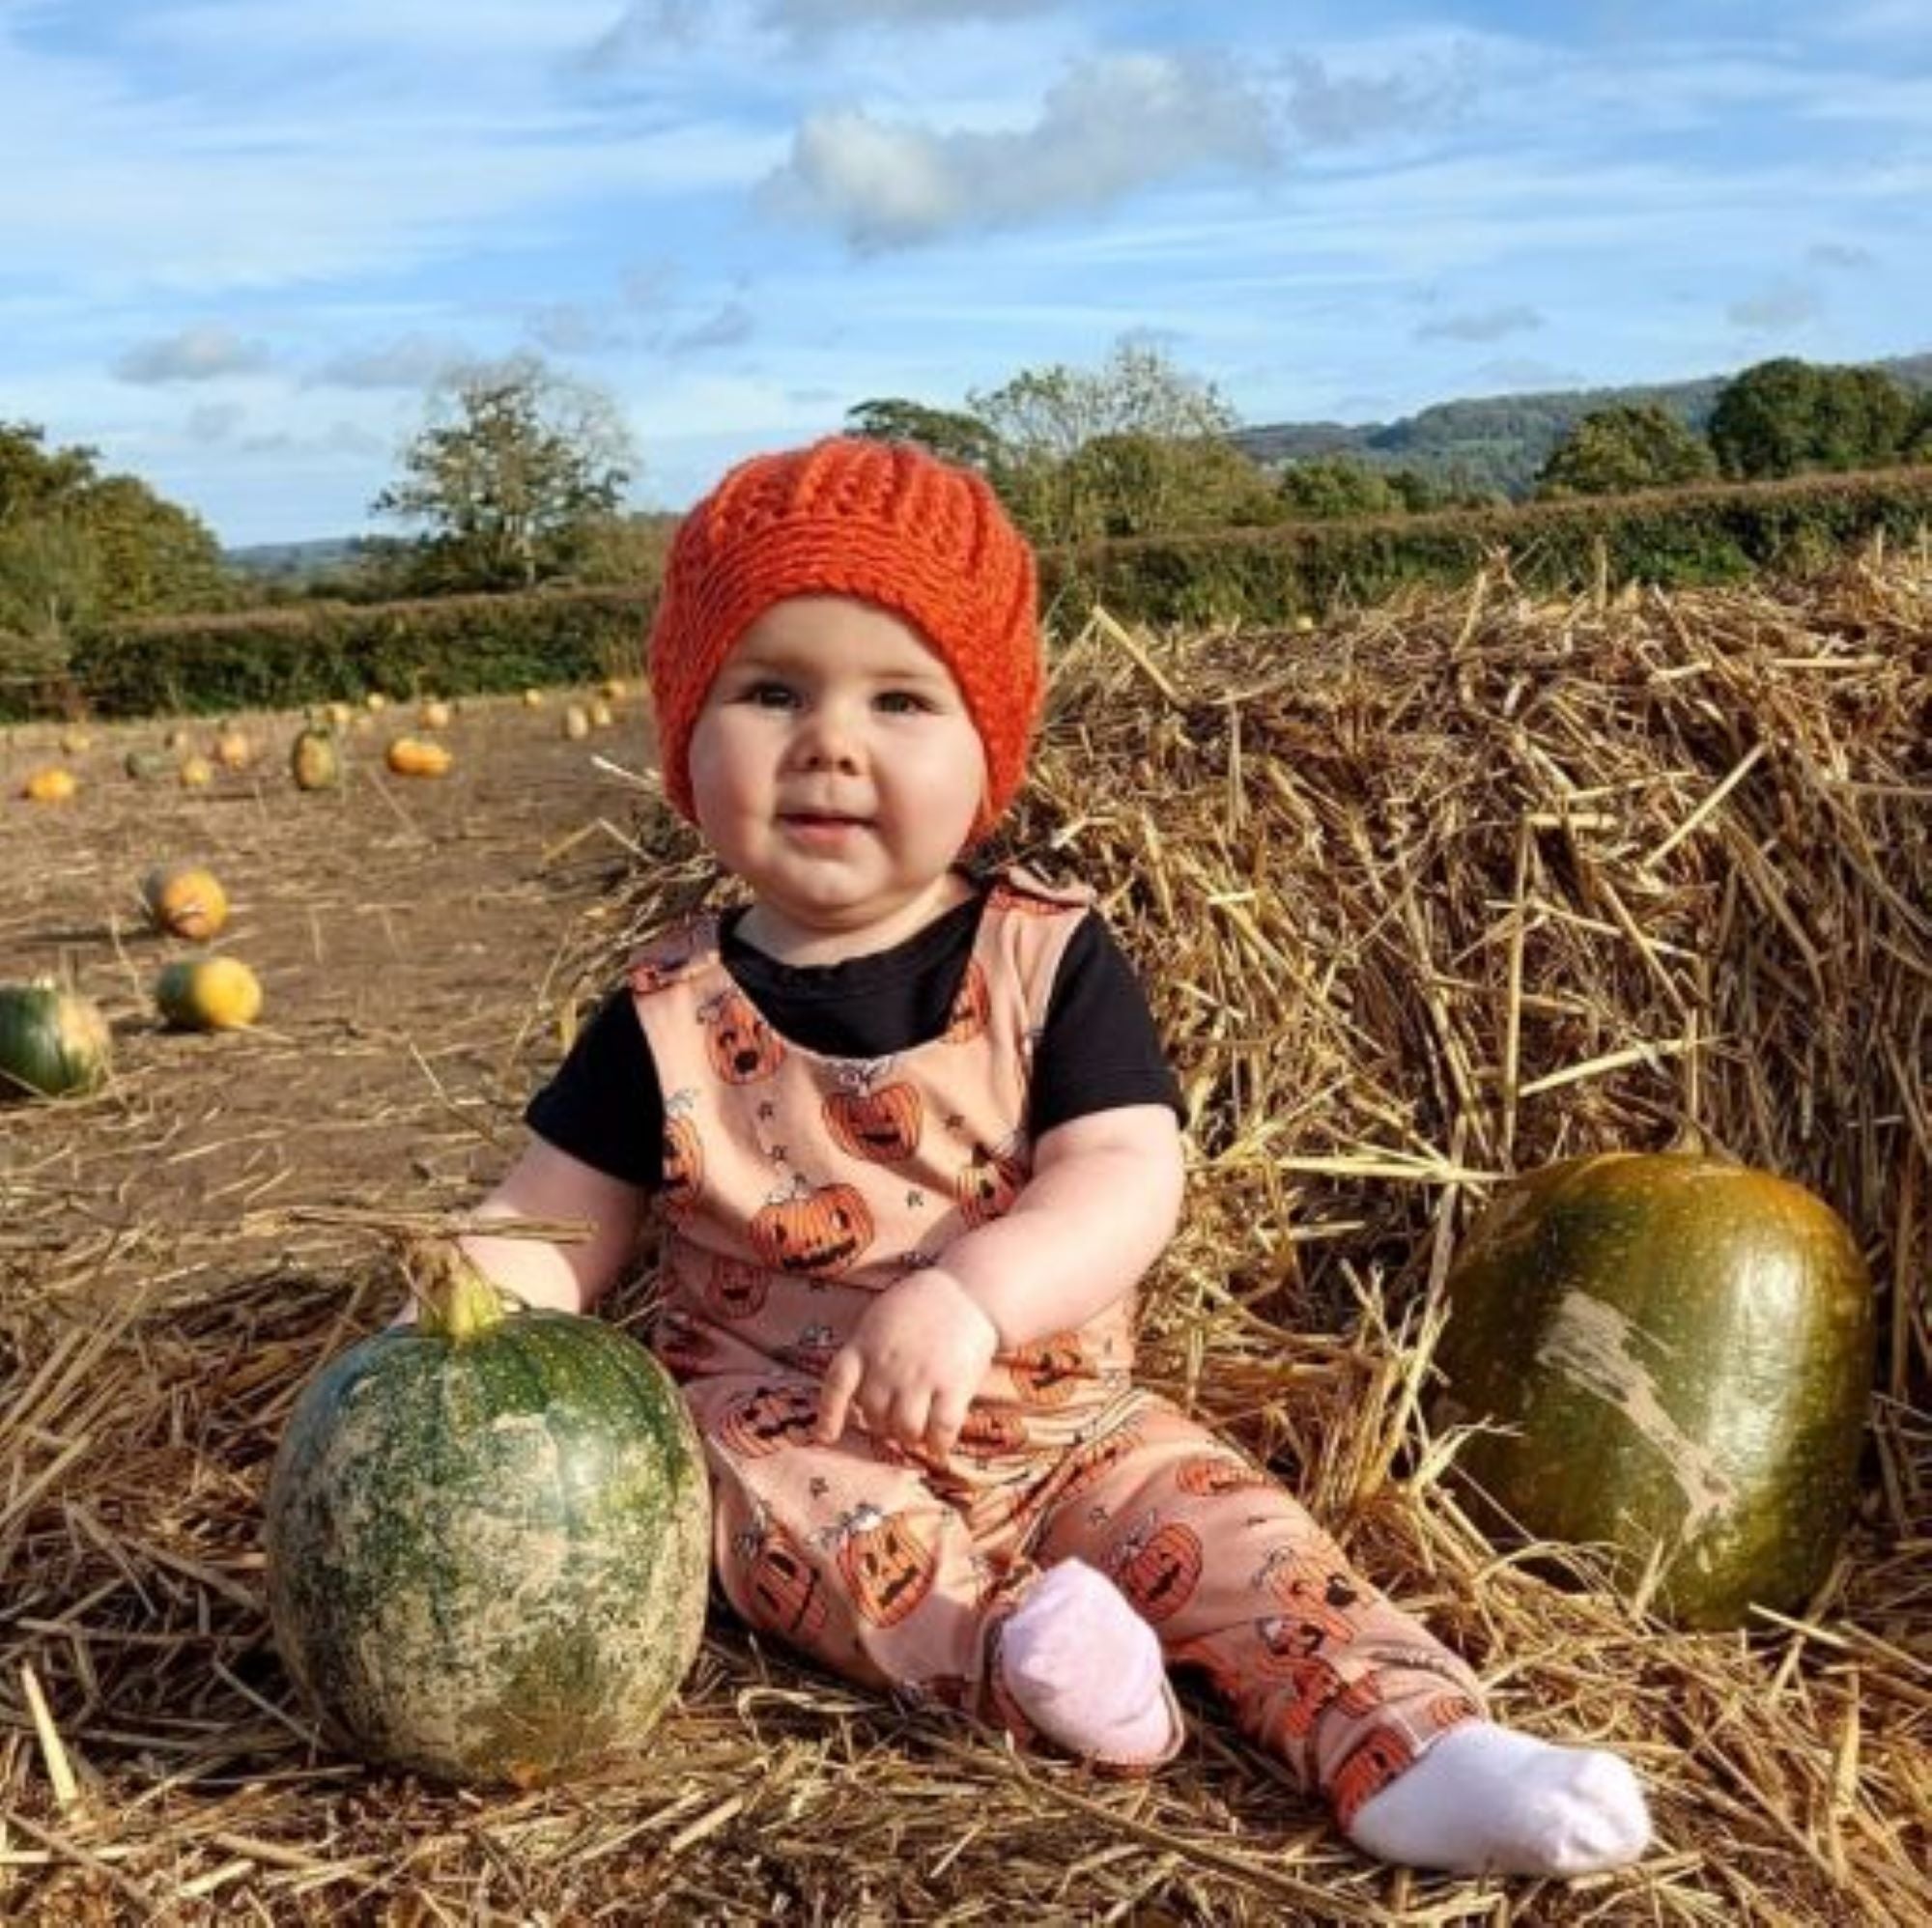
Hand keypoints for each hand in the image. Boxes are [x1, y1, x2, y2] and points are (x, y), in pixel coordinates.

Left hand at [815, 1267, 999, 1456]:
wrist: (968, 1291)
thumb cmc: (920, 1306)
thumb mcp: (879, 1320)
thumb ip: (865, 1352)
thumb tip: (856, 1393)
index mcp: (864, 1345)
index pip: (836, 1386)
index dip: (830, 1415)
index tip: (825, 1437)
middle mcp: (887, 1364)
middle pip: (874, 1415)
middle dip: (884, 1424)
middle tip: (897, 1419)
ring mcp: (920, 1376)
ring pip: (905, 1429)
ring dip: (910, 1436)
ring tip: (918, 1430)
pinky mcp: (953, 1385)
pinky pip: (940, 1430)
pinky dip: (938, 1444)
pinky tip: (939, 1444)